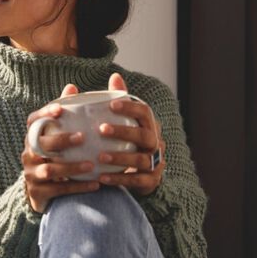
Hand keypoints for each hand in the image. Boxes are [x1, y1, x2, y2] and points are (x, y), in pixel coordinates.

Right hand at [22, 83, 99, 212]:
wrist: (45, 192)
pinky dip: (77, 187)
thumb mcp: (59, 136)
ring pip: (49, 170)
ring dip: (72, 166)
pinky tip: (95, 184)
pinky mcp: (37, 193)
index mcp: (33, 137)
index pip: (33, 121)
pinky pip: (57, 190)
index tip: (61, 110)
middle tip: (82, 137)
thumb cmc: (58, 156)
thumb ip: (66, 113)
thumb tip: (72, 86)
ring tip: (91, 165)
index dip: (44, 114)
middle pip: (40, 145)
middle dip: (61, 140)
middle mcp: (28, 154)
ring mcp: (31, 174)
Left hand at [96, 73, 166, 196]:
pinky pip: (137, 181)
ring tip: (99, 157)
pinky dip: (119, 179)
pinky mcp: (151, 181)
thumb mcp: (120, 122)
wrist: (136, 175)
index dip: (130, 107)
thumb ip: (116, 102)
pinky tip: (101, 178)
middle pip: (145, 135)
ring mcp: (156, 163)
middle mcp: (156, 142)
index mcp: (148, 125)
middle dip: (124, 131)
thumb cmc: (124, 143)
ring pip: (142, 159)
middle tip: (101, 129)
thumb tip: (115, 76)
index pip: (145, 112)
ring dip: (120, 157)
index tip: (110, 104)